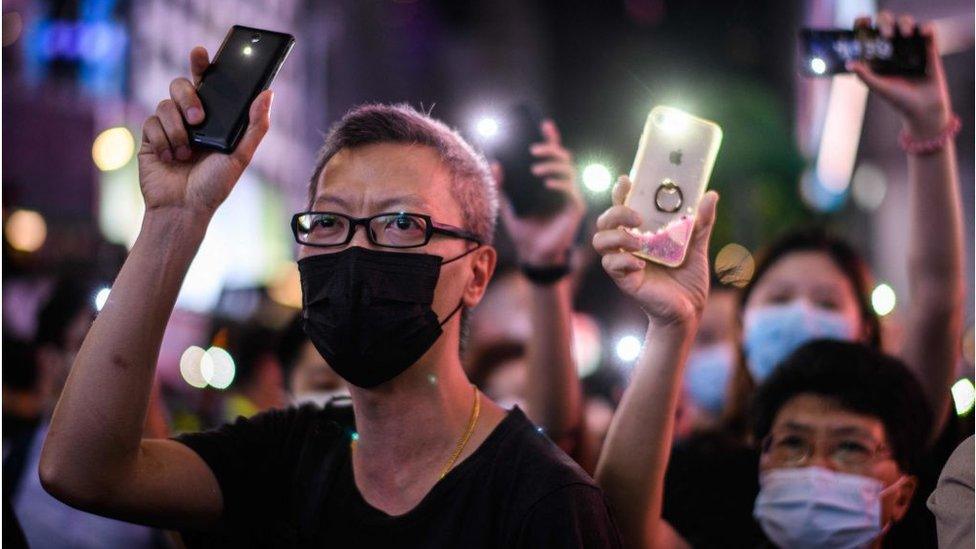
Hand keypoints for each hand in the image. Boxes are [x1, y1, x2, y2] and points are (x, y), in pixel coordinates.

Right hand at [138, 47, 273, 220]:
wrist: (183, 209)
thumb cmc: (214, 186)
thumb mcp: (241, 156)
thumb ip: (255, 126)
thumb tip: (269, 93)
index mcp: (213, 118)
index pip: (206, 82)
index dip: (201, 63)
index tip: (201, 52)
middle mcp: (189, 118)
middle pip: (181, 85)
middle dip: (189, 98)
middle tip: (198, 119)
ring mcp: (168, 126)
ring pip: (165, 104)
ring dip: (178, 129)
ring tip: (186, 153)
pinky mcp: (150, 138)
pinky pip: (151, 123)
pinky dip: (163, 141)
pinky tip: (171, 158)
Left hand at [496, 120, 584, 265]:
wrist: (533, 254)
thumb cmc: (522, 229)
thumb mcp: (507, 205)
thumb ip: (501, 186)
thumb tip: (495, 164)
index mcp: (548, 181)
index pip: (552, 155)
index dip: (551, 138)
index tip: (544, 124)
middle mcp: (562, 185)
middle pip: (563, 157)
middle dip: (550, 149)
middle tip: (533, 149)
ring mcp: (570, 195)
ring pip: (569, 170)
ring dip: (553, 165)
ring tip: (535, 169)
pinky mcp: (574, 208)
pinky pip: (571, 190)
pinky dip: (559, 183)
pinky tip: (546, 183)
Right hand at [592, 177, 717, 326]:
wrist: (690, 310)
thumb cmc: (689, 278)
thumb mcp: (697, 246)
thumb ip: (702, 222)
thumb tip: (711, 195)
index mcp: (642, 232)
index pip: (623, 206)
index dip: (620, 192)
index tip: (626, 181)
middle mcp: (629, 244)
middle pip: (605, 221)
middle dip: (616, 213)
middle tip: (637, 217)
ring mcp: (624, 262)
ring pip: (600, 241)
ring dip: (617, 237)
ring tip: (639, 242)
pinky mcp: (625, 280)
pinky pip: (611, 265)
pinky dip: (624, 261)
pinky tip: (641, 263)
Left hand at [847, 11, 950, 138]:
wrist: (923, 108)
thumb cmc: (898, 99)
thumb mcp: (879, 87)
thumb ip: (864, 75)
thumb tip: (849, 63)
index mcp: (877, 54)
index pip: (868, 33)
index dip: (863, 23)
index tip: (863, 21)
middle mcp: (892, 47)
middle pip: (886, 22)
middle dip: (885, 21)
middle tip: (886, 33)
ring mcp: (911, 45)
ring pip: (906, 22)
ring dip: (905, 22)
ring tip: (905, 34)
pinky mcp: (929, 48)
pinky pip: (928, 30)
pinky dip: (926, 28)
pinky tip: (923, 32)